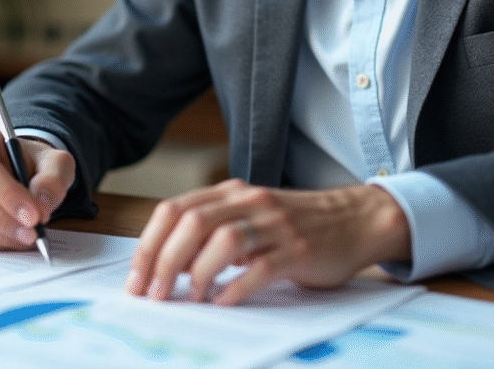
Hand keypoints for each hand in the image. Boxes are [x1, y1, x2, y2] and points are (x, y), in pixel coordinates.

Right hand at [0, 125, 75, 250]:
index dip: (5, 192)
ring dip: (0, 235)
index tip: (33, 214)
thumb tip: (41, 204)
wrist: (27, 174)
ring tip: (29, 236)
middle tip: (34, 231)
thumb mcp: (55, 162)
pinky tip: (16, 238)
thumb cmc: (36, 164)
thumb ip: (53, 178)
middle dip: (4, 219)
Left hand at [124, 178, 411, 305]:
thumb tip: (168, 263)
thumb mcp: (251, 216)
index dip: (149, 245)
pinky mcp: (297, 249)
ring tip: (191, 298)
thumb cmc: (297, 224)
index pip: (174, 210)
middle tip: (153, 294)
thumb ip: (214, 229)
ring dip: (197, 274)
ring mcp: (274, 224)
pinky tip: (224, 301)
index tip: (137, 278)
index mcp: (231, 193)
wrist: (355, 219)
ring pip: (222, 241)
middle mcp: (249, 202)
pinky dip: (236, 287)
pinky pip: (260, 267)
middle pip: (191, 223)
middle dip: (164, 262)